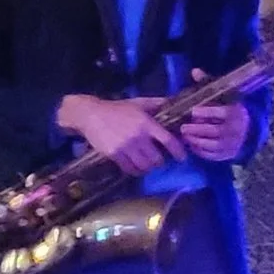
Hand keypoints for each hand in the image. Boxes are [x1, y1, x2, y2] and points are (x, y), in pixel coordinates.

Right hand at [57, 93, 184, 175]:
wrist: (91, 114)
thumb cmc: (117, 108)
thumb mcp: (138, 103)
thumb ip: (156, 104)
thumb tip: (173, 103)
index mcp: (146, 123)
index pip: (168, 140)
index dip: (178, 151)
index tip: (182, 158)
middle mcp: (138, 137)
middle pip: (156, 159)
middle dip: (160, 162)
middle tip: (159, 160)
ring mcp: (125, 147)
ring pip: (144, 167)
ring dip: (148, 168)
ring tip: (147, 164)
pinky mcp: (114, 155)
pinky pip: (129, 169)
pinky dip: (135, 170)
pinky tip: (135, 166)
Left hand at [178, 70, 250, 162]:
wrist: (249, 129)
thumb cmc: (231, 109)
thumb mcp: (224, 95)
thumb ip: (208, 84)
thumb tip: (194, 71)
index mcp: (235, 113)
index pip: (221, 113)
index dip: (206, 112)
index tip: (193, 111)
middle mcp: (235, 129)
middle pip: (214, 131)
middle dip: (197, 130)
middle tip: (183, 127)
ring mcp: (232, 144)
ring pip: (212, 144)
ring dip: (196, 141)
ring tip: (185, 136)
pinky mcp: (228, 154)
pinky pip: (212, 155)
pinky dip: (200, 151)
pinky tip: (191, 145)